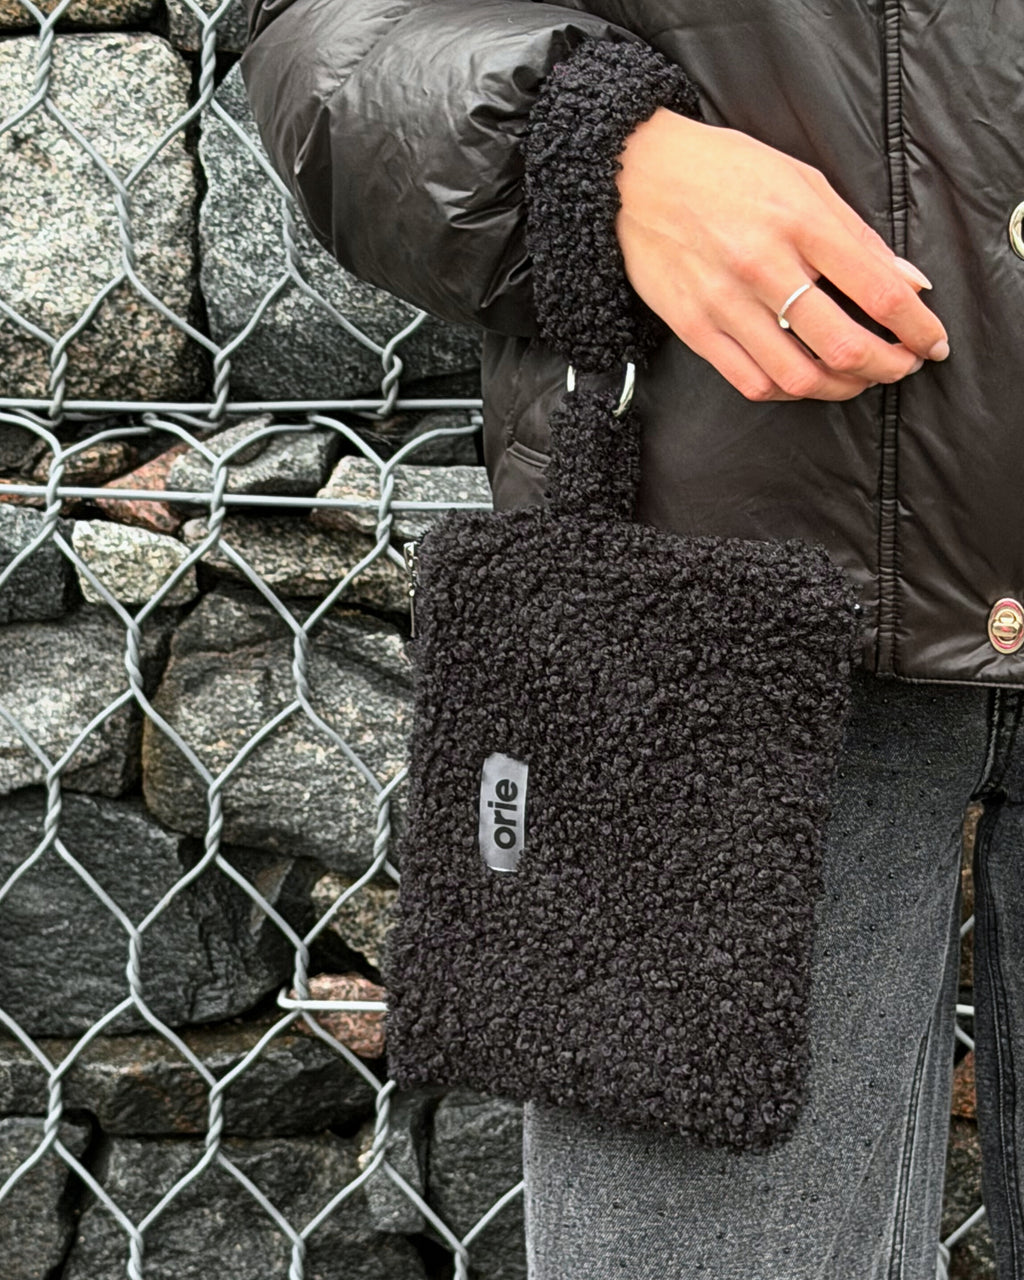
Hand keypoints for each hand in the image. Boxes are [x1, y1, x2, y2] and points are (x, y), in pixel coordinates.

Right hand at [614, 108, 948, 400]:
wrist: (637, 175)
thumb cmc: (723, 171)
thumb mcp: (801, 181)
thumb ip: (856, 235)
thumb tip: (908, 282)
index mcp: (799, 221)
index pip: (877, 291)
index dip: (916, 327)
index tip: (930, 343)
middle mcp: (762, 266)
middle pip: (843, 345)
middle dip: (886, 367)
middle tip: (899, 367)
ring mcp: (724, 302)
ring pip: (799, 376)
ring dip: (840, 388)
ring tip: (856, 379)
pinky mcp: (694, 327)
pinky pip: (751, 382)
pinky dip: (789, 392)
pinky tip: (804, 381)